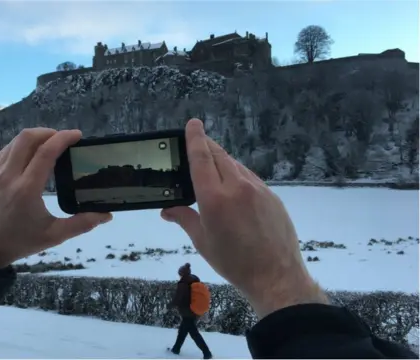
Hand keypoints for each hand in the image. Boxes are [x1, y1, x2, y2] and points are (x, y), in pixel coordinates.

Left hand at [0, 128, 111, 267]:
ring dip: (35, 138)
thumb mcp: (54, 235)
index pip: (46, 152)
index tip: (77, 135)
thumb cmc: (21, 241)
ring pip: (15, 141)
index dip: (63, 138)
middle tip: (63, 139)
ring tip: (49, 145)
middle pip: (28, 138)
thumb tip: (107, 215)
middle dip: (49, 132)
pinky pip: (6, 150)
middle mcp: (9, 175)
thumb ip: (82, 224)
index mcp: (27, 189)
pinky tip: (30, 156)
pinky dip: (21, 147)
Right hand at [161, 119, 327, 318]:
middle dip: (207, 145)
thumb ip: (184, 219)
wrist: (275, 275)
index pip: (201, 158)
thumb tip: (167, 210)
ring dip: (222, 161)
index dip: (195, 138)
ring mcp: (257, 189)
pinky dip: (238, 175)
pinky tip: (234, 188)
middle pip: (219, 155)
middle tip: (198, 141)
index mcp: (214, 198)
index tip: (193, 123)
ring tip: (213, 168)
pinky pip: (250, 177)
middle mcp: (236, 187)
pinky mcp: (271, 196)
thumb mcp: (203, 241)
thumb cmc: (232, 262)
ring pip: (235, 165)